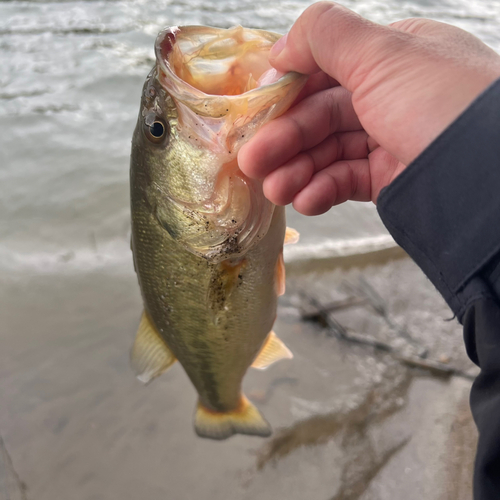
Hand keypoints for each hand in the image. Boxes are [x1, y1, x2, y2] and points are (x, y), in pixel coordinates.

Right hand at [238, 1, 499, 214]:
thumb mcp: (382, 54)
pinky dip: (322, 190)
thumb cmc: (441, 102)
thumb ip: (324, 36)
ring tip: (275, 189)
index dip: (287, 90)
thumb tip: (280, 45)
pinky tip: (306, 200)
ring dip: (297, 170)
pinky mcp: (390, 179)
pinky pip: (346, 181)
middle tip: (251, 161)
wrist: (490, 179)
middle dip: (284, 139)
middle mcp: (391, 95)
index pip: (326, 68)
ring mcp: (390, 138)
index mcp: (393, 56)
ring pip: (329, 152)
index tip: (256, 111)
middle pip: (322, 115)